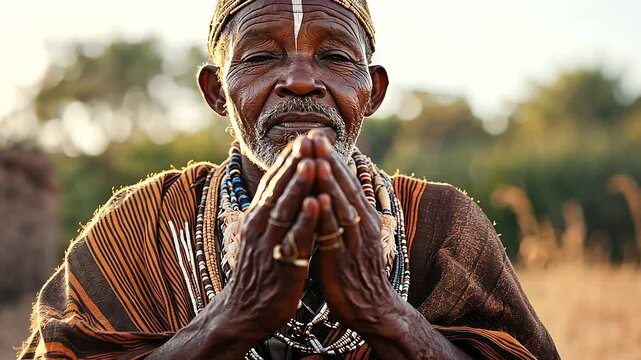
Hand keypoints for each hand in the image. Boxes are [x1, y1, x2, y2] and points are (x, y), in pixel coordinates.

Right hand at [223, 137, 319, 339]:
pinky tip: (315, 203)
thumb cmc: (260, 270)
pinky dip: (304, 219)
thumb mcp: (263, 234)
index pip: (275, 180)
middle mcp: (261, 224)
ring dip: (298, 184)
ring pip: (285, 208)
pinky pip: (294, 238)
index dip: (290, 158)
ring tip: (312, 162)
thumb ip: (274, 209)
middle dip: (296, 161)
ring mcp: (270, 243)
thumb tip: (286, 185)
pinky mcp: (281, 264)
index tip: (306, 135)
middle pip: (280, 187)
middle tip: (310, 137)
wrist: (244, 312)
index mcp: (259, 215)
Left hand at [309, 133, 400, 332]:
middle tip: (314, 135)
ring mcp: (354, 240)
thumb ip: (342, 213)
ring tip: (315, 156)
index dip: (331, 157)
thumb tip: (331, 190)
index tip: (316, 135)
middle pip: (343, 186)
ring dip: (327, 180)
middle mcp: (361, 223)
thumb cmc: (355, 271)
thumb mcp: (351, 236)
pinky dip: (327, 214)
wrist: (371, 308)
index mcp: (362, 215)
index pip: (346, 180)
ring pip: (340, 204)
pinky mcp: (343, 259)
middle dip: (327, 159)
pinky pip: (334, 233)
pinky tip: (318, 198)